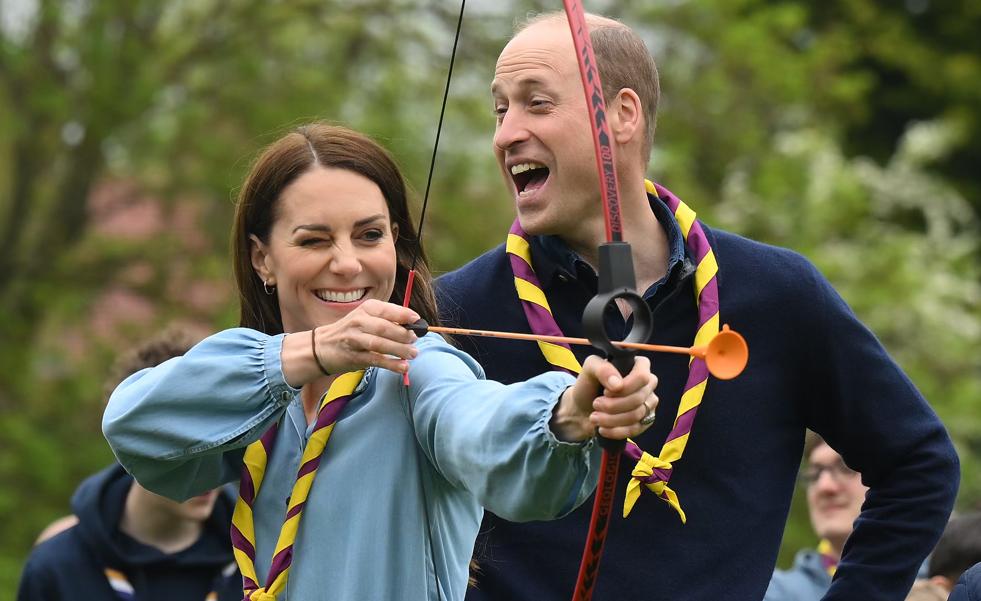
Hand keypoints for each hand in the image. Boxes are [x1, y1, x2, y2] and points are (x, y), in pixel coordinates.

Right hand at [282, 299, 419, 384]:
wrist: (321, 347)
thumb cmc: (351, 332)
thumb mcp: (366, 319)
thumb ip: (387, 321)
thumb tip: (413, 327)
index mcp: (366, 309)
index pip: (388, 310)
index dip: (404, 315)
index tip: (418, 320)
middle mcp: (359, 321)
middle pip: (385, 327)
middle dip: (403, 334)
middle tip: (415, 340)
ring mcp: (354, 339)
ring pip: (380, 344)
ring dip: (400, 349)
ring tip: (413, 354)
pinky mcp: (353, 356)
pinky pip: (375, 360)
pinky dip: (391, 364)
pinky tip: (403, 367)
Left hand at [551, 355, 657, 441]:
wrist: (582, 409)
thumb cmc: (588, 385)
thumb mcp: (589, 369)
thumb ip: (602, 369)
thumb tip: (617, 385)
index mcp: (638, 366)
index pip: (642, 377)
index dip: (625, 387)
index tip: (606, 391)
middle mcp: (648, 384)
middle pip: (638, 399)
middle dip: (612, 405)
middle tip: (596, 404)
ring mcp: (648, 403)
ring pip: (637, 415)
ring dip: (611, 419)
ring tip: (595, 417)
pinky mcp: (645, 421)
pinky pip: (636, 429)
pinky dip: (616, 431)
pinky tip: (603, 429)